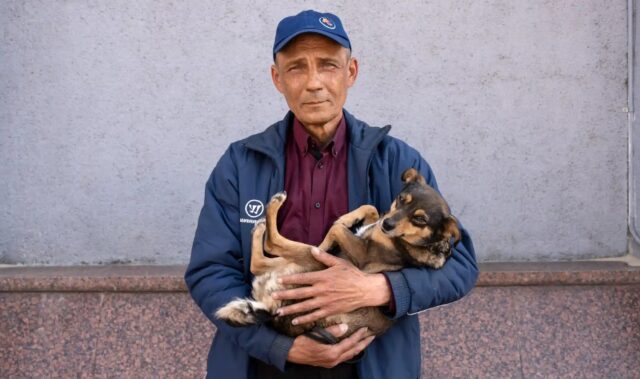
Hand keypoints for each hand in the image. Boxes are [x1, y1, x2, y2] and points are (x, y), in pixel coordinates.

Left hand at [272, 247, 390, 324]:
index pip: (302, 278)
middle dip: (285, 295)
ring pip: (304, 306)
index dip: (289, 280)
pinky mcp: (330, 311)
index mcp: (322, 277)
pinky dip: (304, 319)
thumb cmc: (352, 274)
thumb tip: (312, 250)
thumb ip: (324, 257)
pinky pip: (314, 316)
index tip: (278, 281)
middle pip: (299, 293)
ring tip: (279, 312)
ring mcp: (325, 302)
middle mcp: (321, 290)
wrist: (365, 290)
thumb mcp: (339, 263)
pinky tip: (295, 321)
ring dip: (291, 309)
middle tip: (273, 297)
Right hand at [287, 324, 374, 366]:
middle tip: (372, 336)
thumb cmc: (302, 342)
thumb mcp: (317, 334)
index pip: (350, 343)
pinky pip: (343, 357)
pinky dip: (350, 351)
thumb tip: (345, 327)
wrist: (290, 353)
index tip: (366, 329)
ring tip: (364, 341)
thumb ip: (332, 331)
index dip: (359, 336)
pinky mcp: (327, 362)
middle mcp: (334, 360)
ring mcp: (331, 363)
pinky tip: (351, 347)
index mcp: (332, 353)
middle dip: (363, 344)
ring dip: (358, 348)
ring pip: (349, 355)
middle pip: (353, 351)